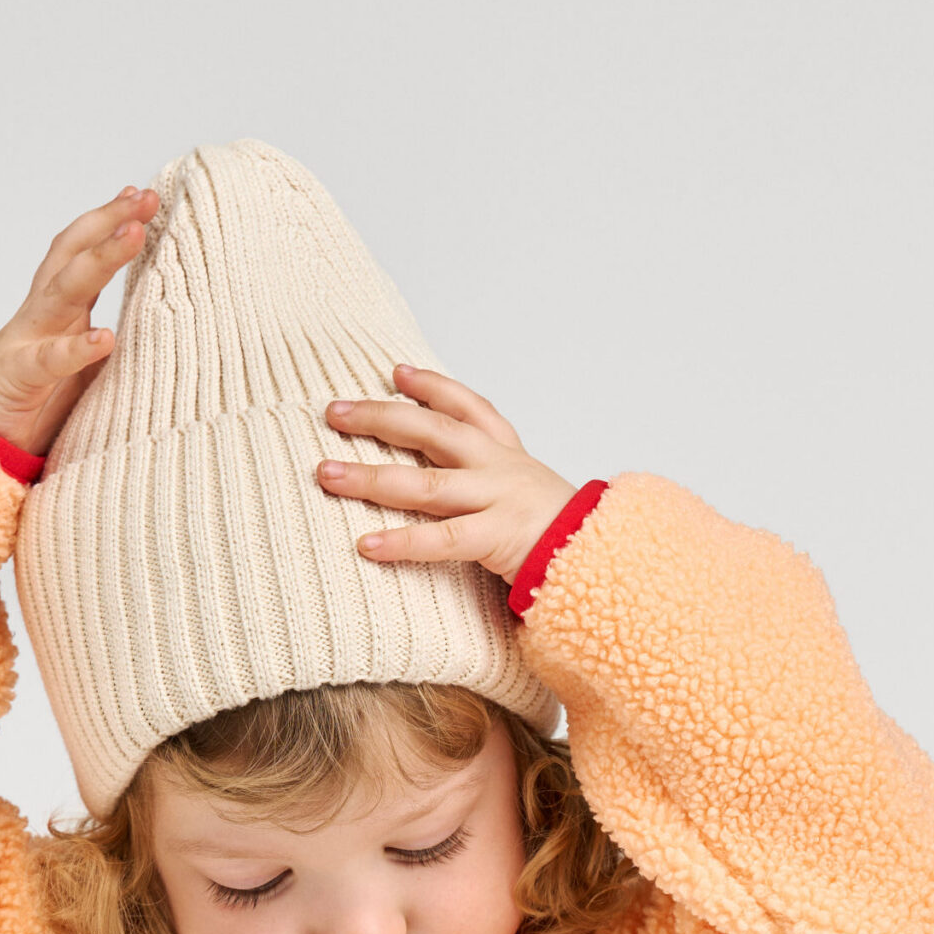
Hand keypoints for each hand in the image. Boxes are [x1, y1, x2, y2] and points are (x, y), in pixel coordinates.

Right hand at [0, 187, 159, 455]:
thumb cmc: (28, 406)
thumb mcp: (76, 369)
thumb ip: (104, 347)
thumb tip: (155, 340)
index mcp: (58, 312)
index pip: (83, 254)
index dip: (110, 222)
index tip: (141, 196)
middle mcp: (43, 316)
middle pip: (74, 254)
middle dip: (109, 221)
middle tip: (145, 196)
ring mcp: (28, 341)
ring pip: (66, 289)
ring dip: (101, 258)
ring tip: (135, 234)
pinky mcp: (19, 378)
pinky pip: (49, 359)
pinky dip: (76, 349)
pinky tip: (105, 338)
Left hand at [317, 368, 574, 583]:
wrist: (607, 560)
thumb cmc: (560, 535)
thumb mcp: (528, 492)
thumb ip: (491, 479)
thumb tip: (451, 475)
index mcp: (508, 454)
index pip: (467, 406)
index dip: (430, 386)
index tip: (395, 373)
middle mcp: (499, 468)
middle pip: (432, 432)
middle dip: (379, 418)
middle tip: (333, 413)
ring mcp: (498, 500)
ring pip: (424, 485)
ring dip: (370, 478)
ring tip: (327, 475)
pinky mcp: (497, 538)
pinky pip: (441, 539)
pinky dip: (401, 541)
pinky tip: (365, 544)